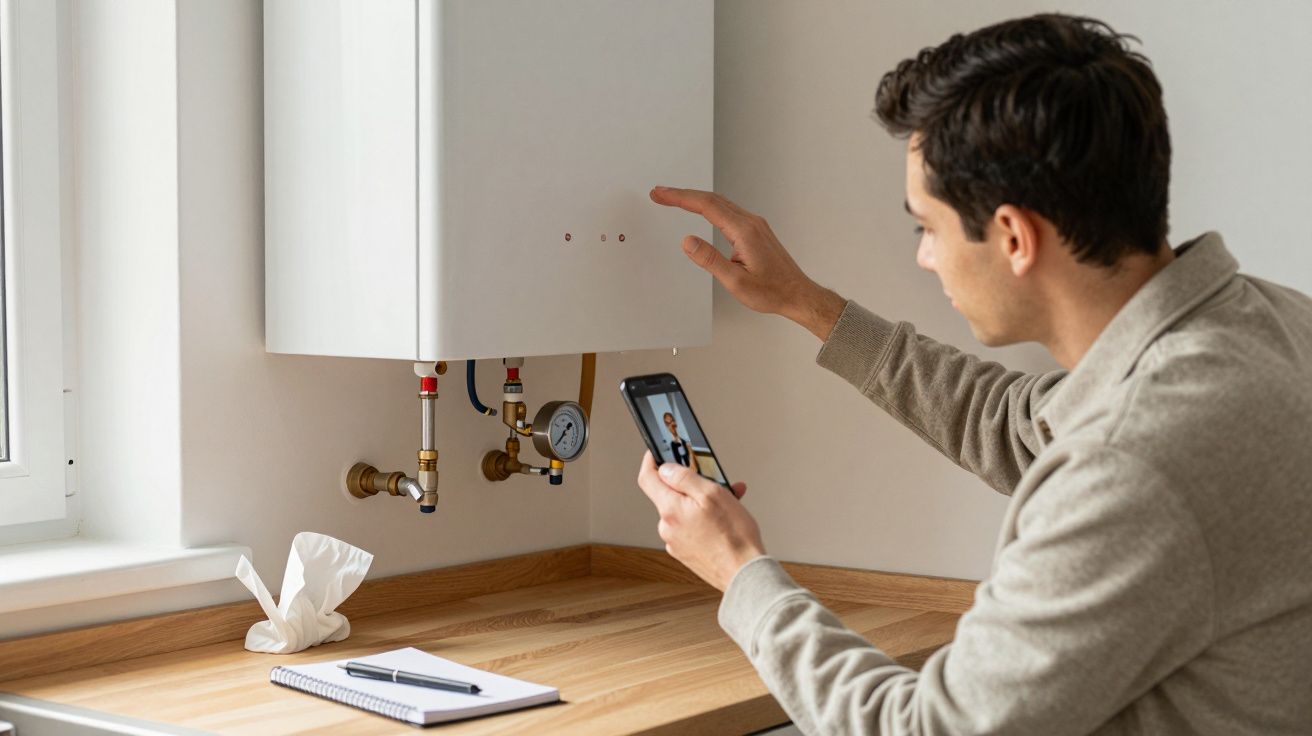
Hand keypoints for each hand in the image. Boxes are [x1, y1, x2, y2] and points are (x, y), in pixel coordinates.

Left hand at [636, 451, 764, 591]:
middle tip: (713, 480)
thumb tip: (666, 469)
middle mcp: (667, 527)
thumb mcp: (712, 494)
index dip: (651, 461)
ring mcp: (676, 542)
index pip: (647, 478)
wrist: (744, 575)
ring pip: (684, 512)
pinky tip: (725, 521)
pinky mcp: (687, 553)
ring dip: (702, 503)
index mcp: (670, 510)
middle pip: (670, 495)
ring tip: (729, 503)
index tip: (657, 452)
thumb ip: (684, 478)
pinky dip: (705, 520)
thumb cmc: (734, 537)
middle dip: (690, 485)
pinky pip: (691, 527)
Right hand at [650, 186, 846, 340]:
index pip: (706, 206)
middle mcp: (750, 223)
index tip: (661, 194)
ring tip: (673, 198)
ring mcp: (754, 225)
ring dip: (694, 198)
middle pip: (711, 199)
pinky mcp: (755, 230)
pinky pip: (728, 211)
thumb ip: (710, 260)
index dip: (680, 198)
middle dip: (682, 194)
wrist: (797, 294)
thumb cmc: (772, 291)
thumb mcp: (736, 282)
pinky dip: (708, 206)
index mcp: (744, 231)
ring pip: (720, 203)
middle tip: (660, 193)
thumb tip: (688, 241)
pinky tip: (700, 208)